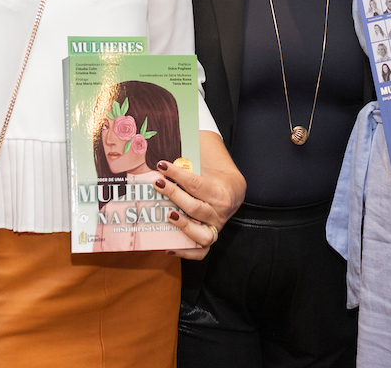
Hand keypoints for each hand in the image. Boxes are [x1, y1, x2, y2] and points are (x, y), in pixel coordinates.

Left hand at [152, 132, 244, 259]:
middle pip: (195, 207)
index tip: (161, 165)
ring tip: (167, 215)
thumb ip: (191, 152)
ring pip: (200, 234)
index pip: (196, 184)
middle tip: (157, 183)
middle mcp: (219, 213)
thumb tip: (173, 139)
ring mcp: (214, 227)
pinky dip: (185, 252)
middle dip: (173, 194)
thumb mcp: (207, 159)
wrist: (233, 189)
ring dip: (182, 226)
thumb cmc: (214, 172)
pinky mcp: (209, 238)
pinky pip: (200, 252)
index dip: (177, 174)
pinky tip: (168, 246)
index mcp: (221, 193)